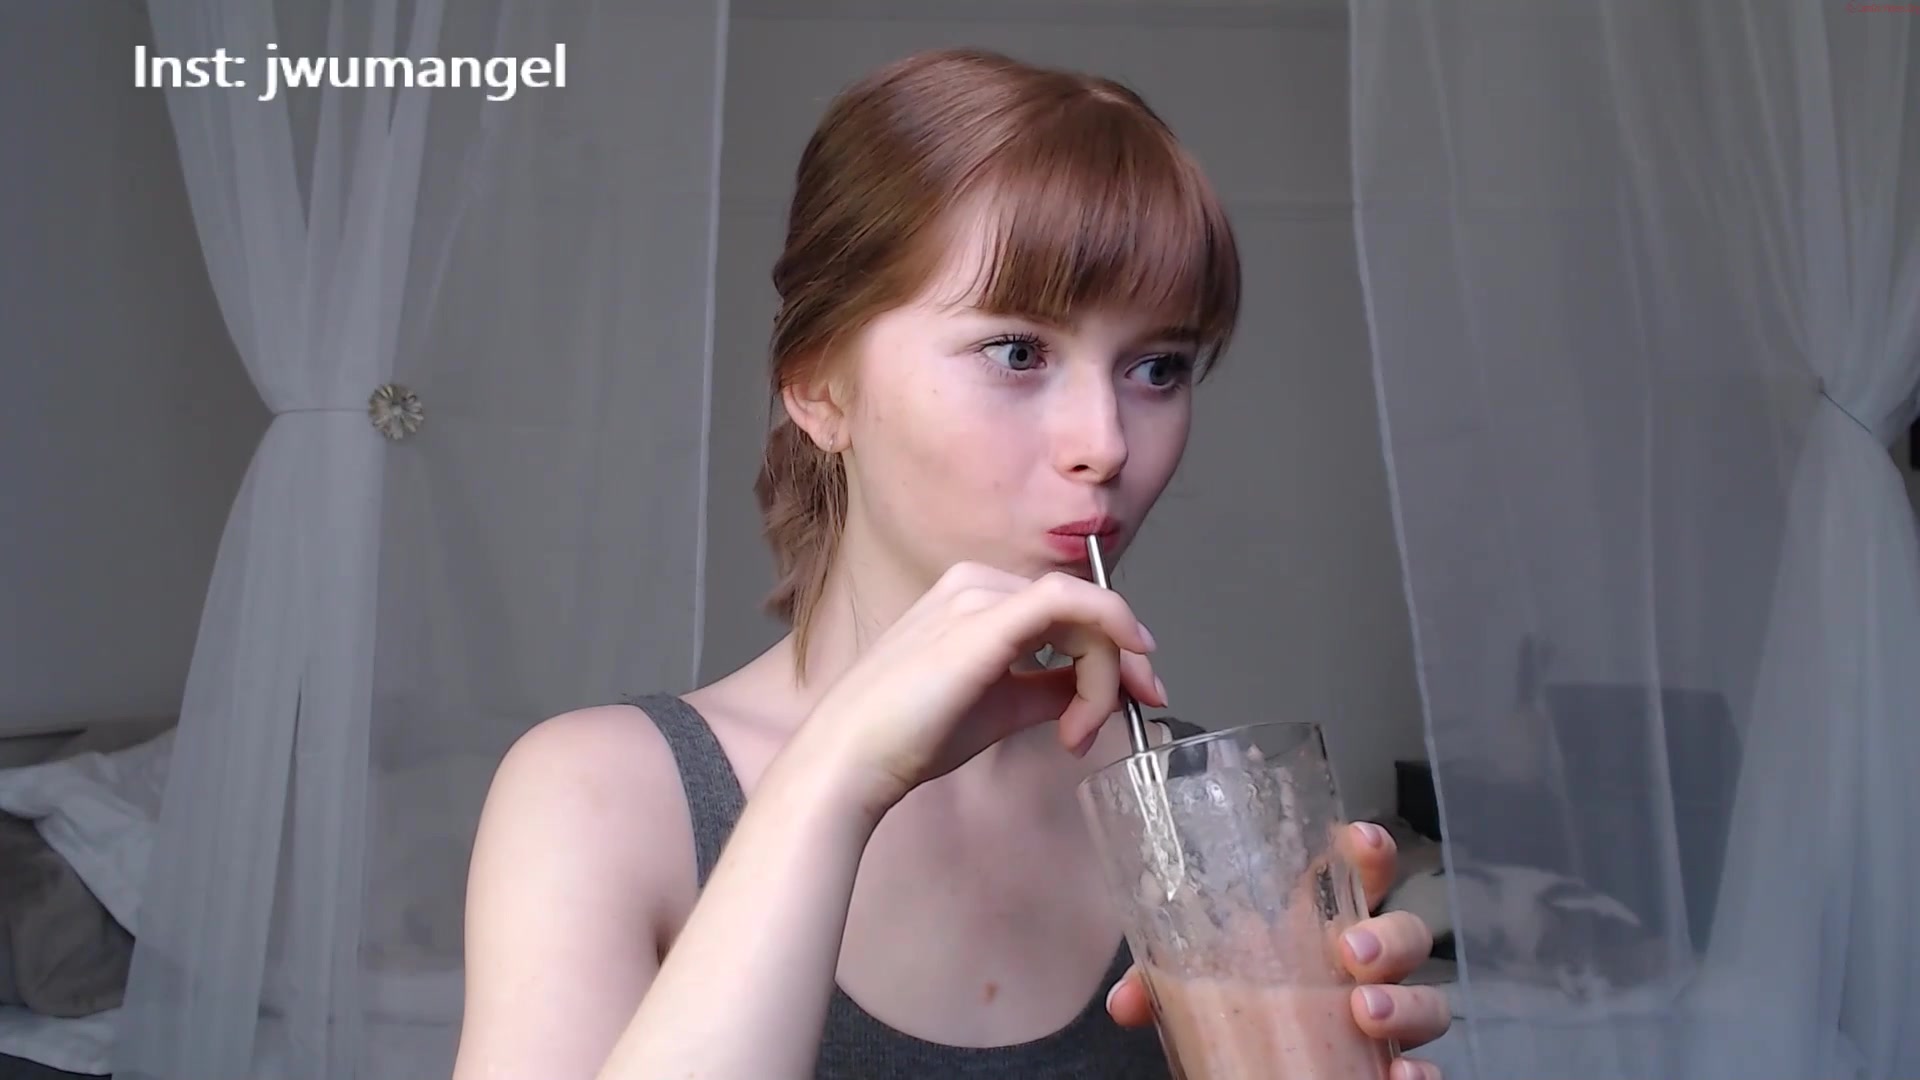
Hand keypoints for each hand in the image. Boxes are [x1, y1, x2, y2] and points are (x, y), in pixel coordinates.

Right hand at [793, 561, 1166, 815]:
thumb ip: (1050, 689)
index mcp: (971, 597)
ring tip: (1082, 730)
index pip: (1063, 613)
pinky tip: (1123, 669)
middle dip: (1119, 661)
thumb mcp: (1001, 706)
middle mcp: (976, 583)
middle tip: (1138, 709)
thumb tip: (1098, 688)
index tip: (1129, 702)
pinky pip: (1071, 601)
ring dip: (1104, 671)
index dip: (1109, 653)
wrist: (853, 756)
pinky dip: (1110, 628)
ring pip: (1082, 612)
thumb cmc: (911, 736)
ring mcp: (979, 595)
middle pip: (1079, 610)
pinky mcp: (988, 618)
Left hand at [1106, 821, 1450, 1079]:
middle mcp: (1365, 967)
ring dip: (1406, 1003)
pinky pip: (1427, 1067)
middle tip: (1352, 952)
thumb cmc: (1239, 1003)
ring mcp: (1387, 1016)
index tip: (1358, 840)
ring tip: (1365, 1012)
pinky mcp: (1393, 1067)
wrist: (1254, 1067)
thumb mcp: (1196, 981)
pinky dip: (1420, 1073)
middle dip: (1391, 935)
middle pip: (1408, 932)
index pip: (1360, 874)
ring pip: (1429, 999)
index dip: (1370, 851)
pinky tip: (1401, 1076)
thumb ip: (1160, 978)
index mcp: (1321, 927)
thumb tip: (1126, 1002)